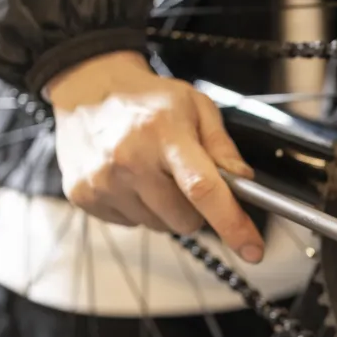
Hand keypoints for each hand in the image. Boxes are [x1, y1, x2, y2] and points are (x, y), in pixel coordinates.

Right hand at [47, 50, 264, 263]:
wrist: (86, 87)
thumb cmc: (147, 99)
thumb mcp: (196, 107)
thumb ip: (223, 147)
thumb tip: (243, 183)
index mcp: (164, 134)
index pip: (203, 189)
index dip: (233, 224)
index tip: (252, 249)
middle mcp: (130, 160)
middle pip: (185, 220)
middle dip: (196, 209)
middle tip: (183, 178)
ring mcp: (103, 182)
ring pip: (160, 226)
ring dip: (166, 209)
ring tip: (153, 173)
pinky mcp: (84, 197)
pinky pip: (132, 224)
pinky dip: (139, 208)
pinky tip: (131, 179)